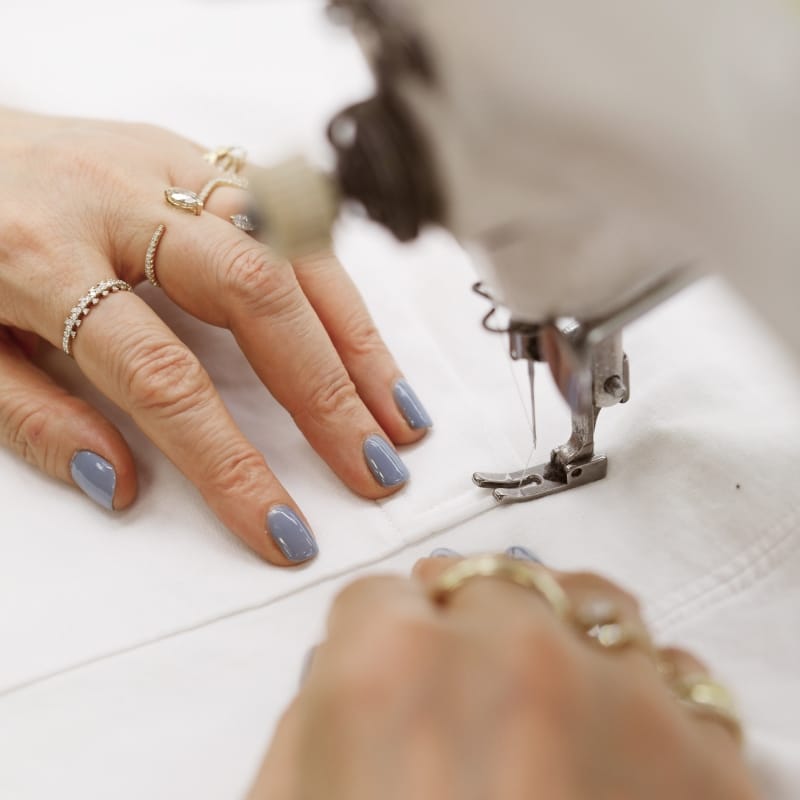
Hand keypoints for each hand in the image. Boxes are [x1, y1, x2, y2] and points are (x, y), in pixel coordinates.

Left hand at [0, 107, 431, 564]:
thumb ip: (32, 415)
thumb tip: (118, 483)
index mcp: (40, 252)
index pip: (163, 377)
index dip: (232, 462)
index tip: (281, 527)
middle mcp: (119, 196)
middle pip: (255, 294)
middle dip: (326, 391)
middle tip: (372, 467)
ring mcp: (165, 166)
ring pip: (289, 246)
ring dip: (355, 340)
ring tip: (396, 416)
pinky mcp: (192, 157)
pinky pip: (287, 221)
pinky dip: (335, 291)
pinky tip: (366, 346)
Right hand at [251, 552, 756, 798]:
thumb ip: (313, 728)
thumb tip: (348, 676)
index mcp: (387, 671)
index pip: (382, 597)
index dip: (380, 639)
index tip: (393, 667)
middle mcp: (510, 659)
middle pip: (490, 586)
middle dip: (468, 634)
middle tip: (469, 701)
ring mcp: (625, 703)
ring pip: (595, 605)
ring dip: (567, 640)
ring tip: (554, 704)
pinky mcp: (715, 774)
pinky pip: (682, 687)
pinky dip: (647, 706)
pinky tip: (621, 758)